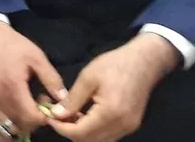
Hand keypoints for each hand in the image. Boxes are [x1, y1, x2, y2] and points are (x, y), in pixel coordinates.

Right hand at [0, 20, 67, 139]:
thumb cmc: (13, 45)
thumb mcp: (37, 58)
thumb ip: (52, 80)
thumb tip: (64, 99)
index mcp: (13, 88)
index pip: (32, 118)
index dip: (45, 117)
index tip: (48, 104)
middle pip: (21, 125)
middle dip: (35, 121)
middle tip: (39, 104)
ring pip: (7, 128)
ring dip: (21, 126)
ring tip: (27, 112)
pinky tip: (11, 130)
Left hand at [49, 34, 179, 141]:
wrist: (144, 61)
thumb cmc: (115, 64)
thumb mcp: (88, 78)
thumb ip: (72, 100)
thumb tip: (56, 115)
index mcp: (110, 113)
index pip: (80, 133)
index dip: (61, 128)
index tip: (49, 117)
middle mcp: (121, 125)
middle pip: (89, 141)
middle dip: (70, 131)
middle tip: (58, 115)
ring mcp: (128, 127)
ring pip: (99, 140)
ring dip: (82, 132)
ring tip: (71, 114)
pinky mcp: (131, 125)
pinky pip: (108, 135)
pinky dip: (94, 130)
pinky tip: (86, 115)